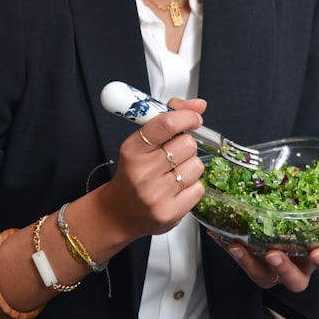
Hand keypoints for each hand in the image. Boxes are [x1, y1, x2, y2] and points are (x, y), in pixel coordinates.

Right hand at [99, 97, 207, 237]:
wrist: (119, 213)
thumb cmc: (133, 174)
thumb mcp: (141, 142)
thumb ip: (168, 118)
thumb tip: (199, 105)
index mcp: (133, 150)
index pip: (166, 123)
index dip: (187, 116)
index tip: (194, 118)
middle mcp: (142, 172)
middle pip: (187, 144)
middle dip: (186, 146)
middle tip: (174, 154)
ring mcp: (156, 194)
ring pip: (196, 166)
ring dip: (190, 167)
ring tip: (173, 173)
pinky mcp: (169, 212)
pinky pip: (199, 188)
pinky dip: (192, 187)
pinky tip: (176, 189)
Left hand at [211, 203, 318, 291]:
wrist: (278, 212)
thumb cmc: (309, 215)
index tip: (318, 249)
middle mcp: (298, 264)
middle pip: (297, 278)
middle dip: (288, 268)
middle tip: (278, 252)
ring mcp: (274, 266)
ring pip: (268, 277)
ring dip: (257, 263)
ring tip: (249, 245)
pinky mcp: (252, 262)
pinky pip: (243, 263)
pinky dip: (234, 250)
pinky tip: (225, 234)